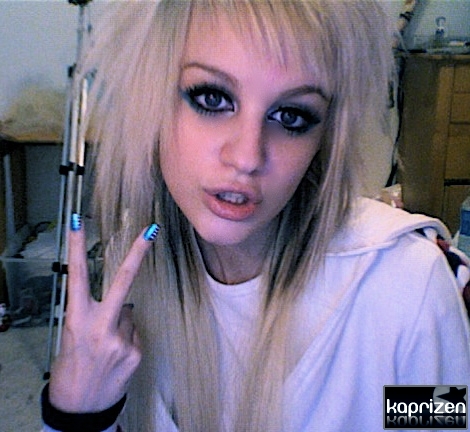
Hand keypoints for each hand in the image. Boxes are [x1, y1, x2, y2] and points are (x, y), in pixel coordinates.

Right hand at [48, 219, 157, 412]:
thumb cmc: (71, 369)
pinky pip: (135, 333)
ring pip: (129, 314)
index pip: (77, 276)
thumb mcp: (71, 339)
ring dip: (120, 323)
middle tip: (151, 231)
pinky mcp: (136, 351)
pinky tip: (116, 357)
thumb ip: (94, 317)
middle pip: (123, 281)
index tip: (78, 223)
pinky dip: (128, 339)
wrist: (80, 409)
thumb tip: (122, 305)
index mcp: (76, 320)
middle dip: (137, 253)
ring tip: (105, 348)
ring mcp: (121, 339)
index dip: (76, 247)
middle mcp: (100, 326)